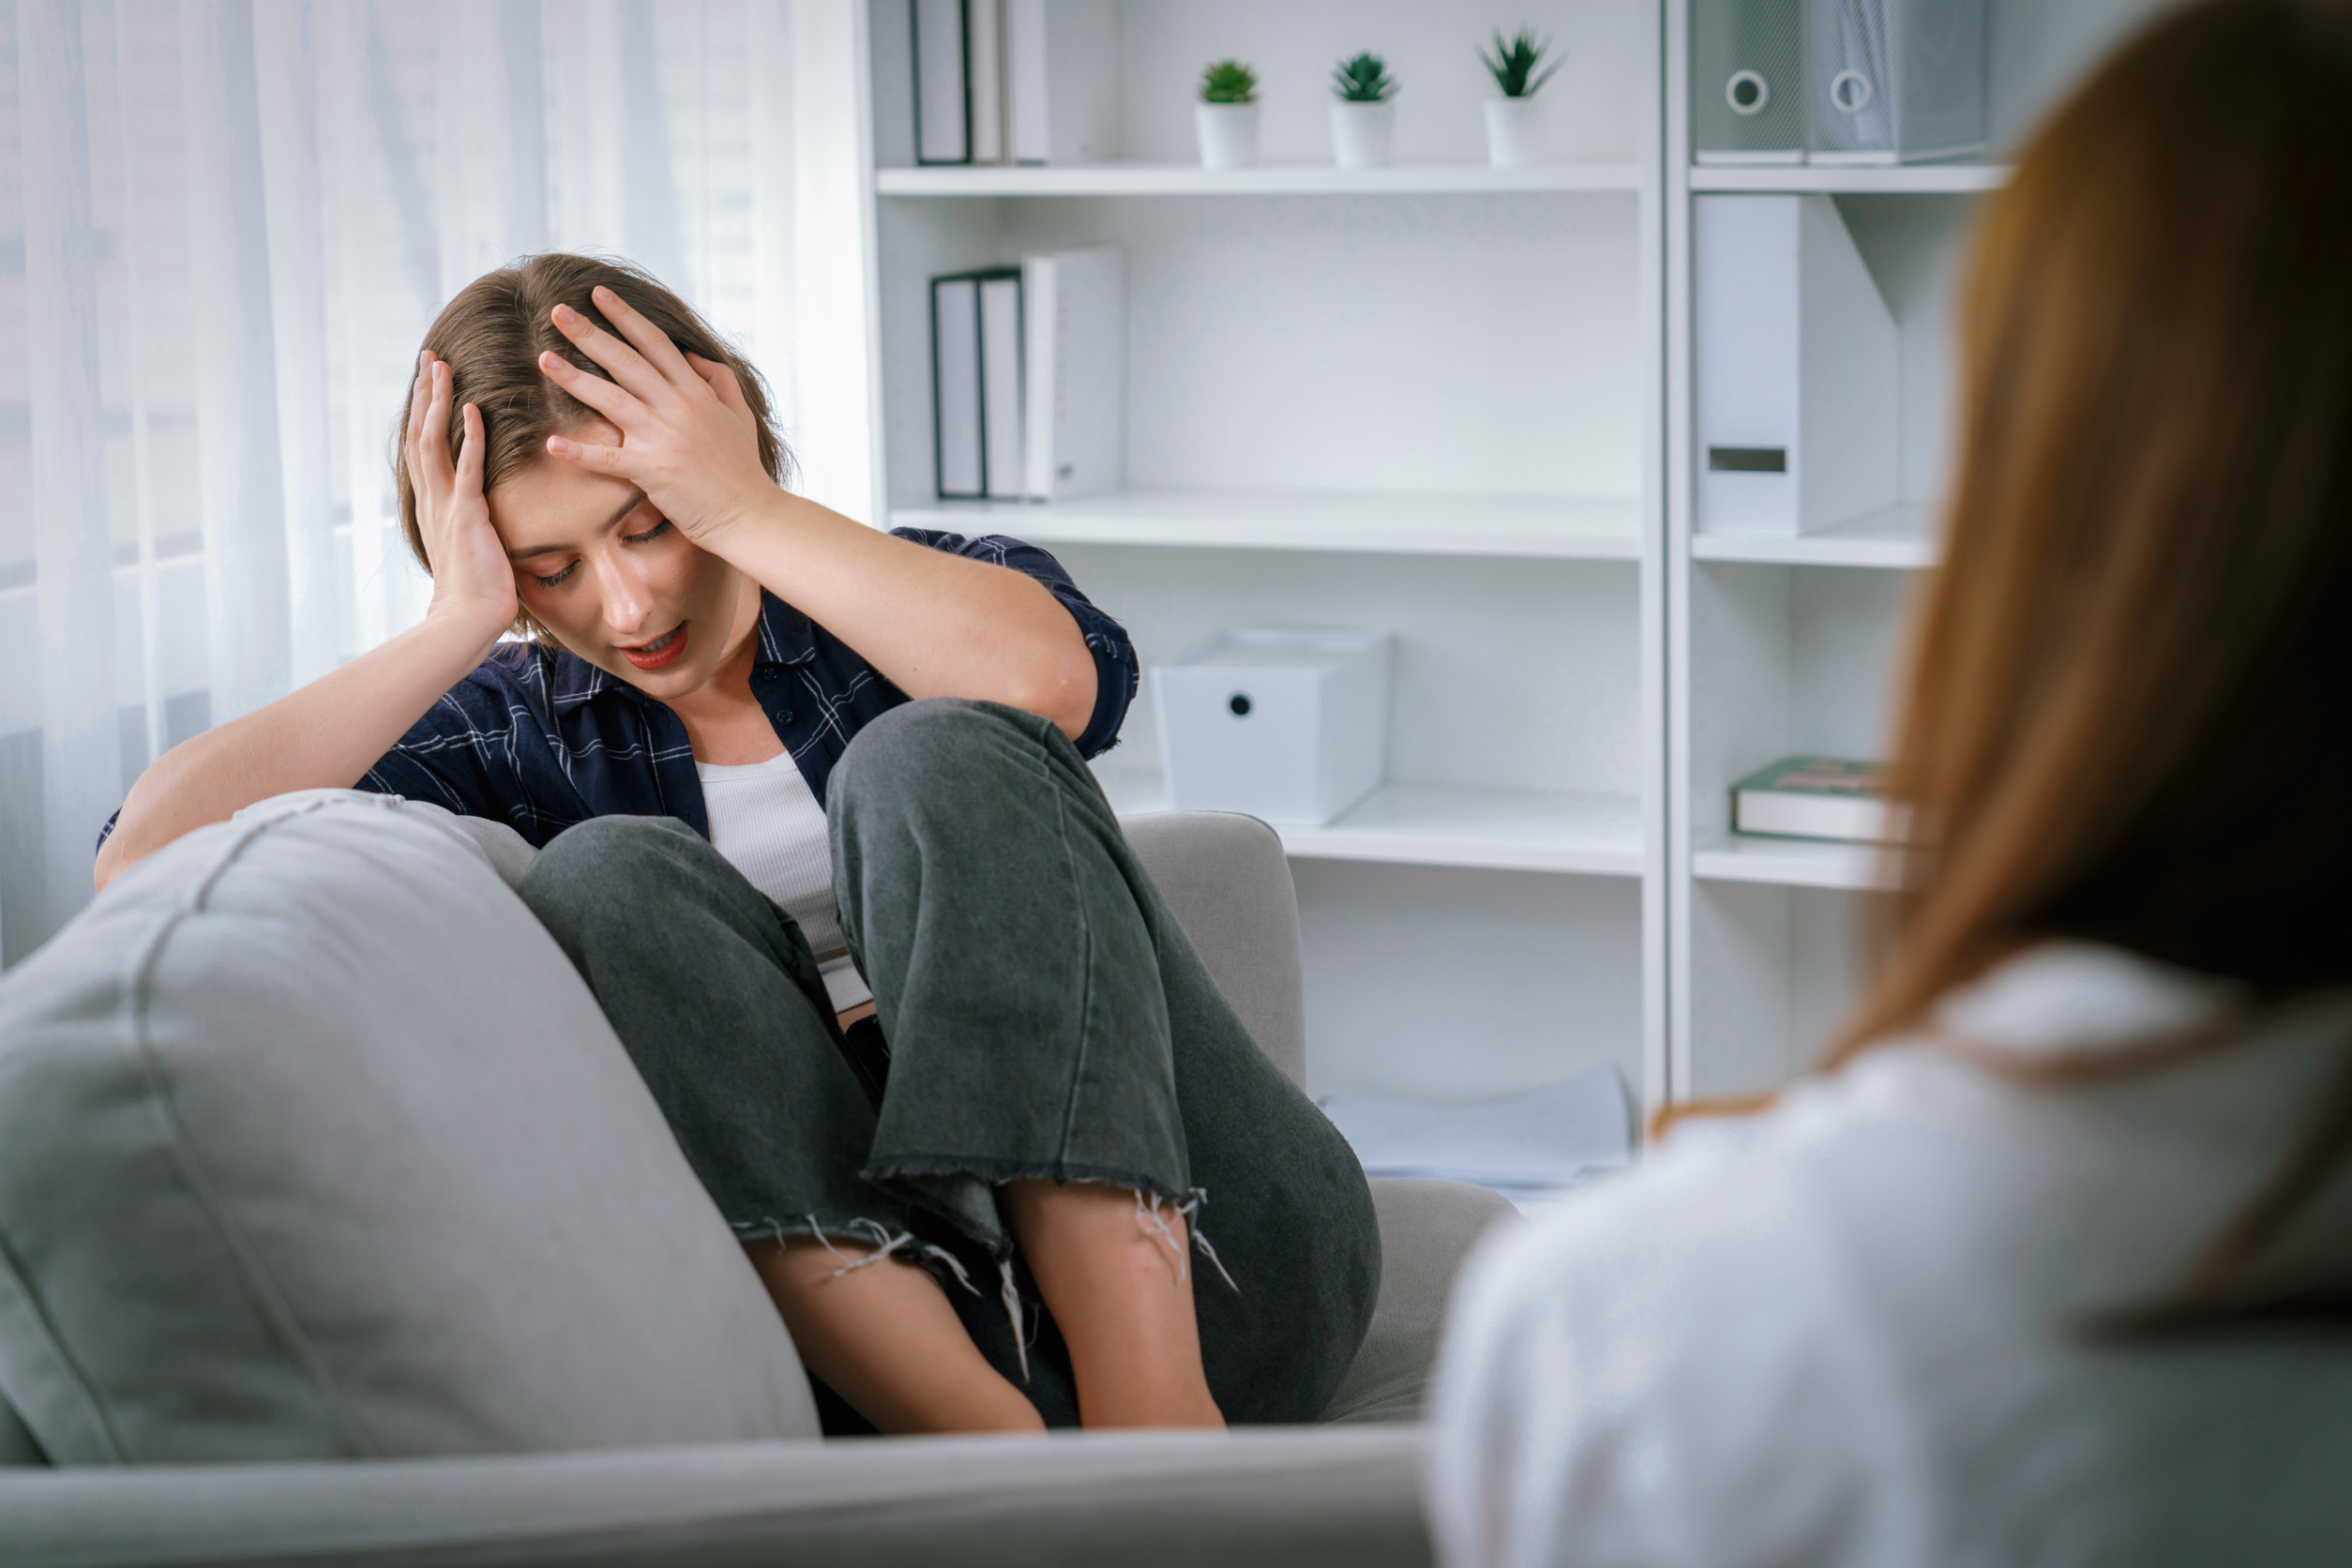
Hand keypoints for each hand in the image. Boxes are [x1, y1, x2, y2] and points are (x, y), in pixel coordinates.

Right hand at [405, 350, 516, 636]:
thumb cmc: (474, 594)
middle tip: (429, 358)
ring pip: (433, 441)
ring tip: (441, 367)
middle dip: (424, 394)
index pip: (422, 450)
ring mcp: (445, 506)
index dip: (423, 414)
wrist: (466, 621)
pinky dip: (468, 436)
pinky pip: (466, 467)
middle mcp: (431, 500)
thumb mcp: (471, 550)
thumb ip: (473, 528)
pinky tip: (473, 408)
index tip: (429, 383)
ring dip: (438, 402)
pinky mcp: (466, 515)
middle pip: (419, 434)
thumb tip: (486, 522)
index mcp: (432, 506)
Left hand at [535, 286, 775, 547]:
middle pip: (625, 361)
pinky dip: (579, 453)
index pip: (655, 343)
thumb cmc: (743, 469)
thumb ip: (719, 379)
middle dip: (589, 333)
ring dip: (574, 378)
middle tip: (557, 311)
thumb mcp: (740, 415)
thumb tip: (692, 354)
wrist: (749, 515)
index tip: (599, 294)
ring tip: (544, 358)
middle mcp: (677, 408)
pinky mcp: (651, 471)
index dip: (625, 316)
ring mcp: (662, 438)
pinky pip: (607, 459)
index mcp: (696, 392)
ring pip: (610, 399)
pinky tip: (552, 444)